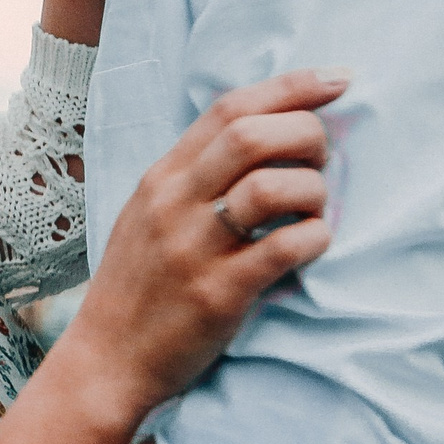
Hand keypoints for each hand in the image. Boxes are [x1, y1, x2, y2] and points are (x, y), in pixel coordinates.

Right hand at [55, 68, 347, 429]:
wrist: (106, 362)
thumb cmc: (139, 289)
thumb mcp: (149, 218)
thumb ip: (195, 179)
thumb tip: (265, 138)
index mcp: (160, 179)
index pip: (228, 109)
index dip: (291, 87)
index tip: (338, 80)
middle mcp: (172, 204)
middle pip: (251, 134)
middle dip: (308, 134)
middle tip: (323, 159)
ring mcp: (192, 248)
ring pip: (271, 186)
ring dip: (313, 191)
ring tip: (314, 211)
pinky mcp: (217, 293)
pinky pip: (283, 247)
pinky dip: (315, 238)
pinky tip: (313, 246)